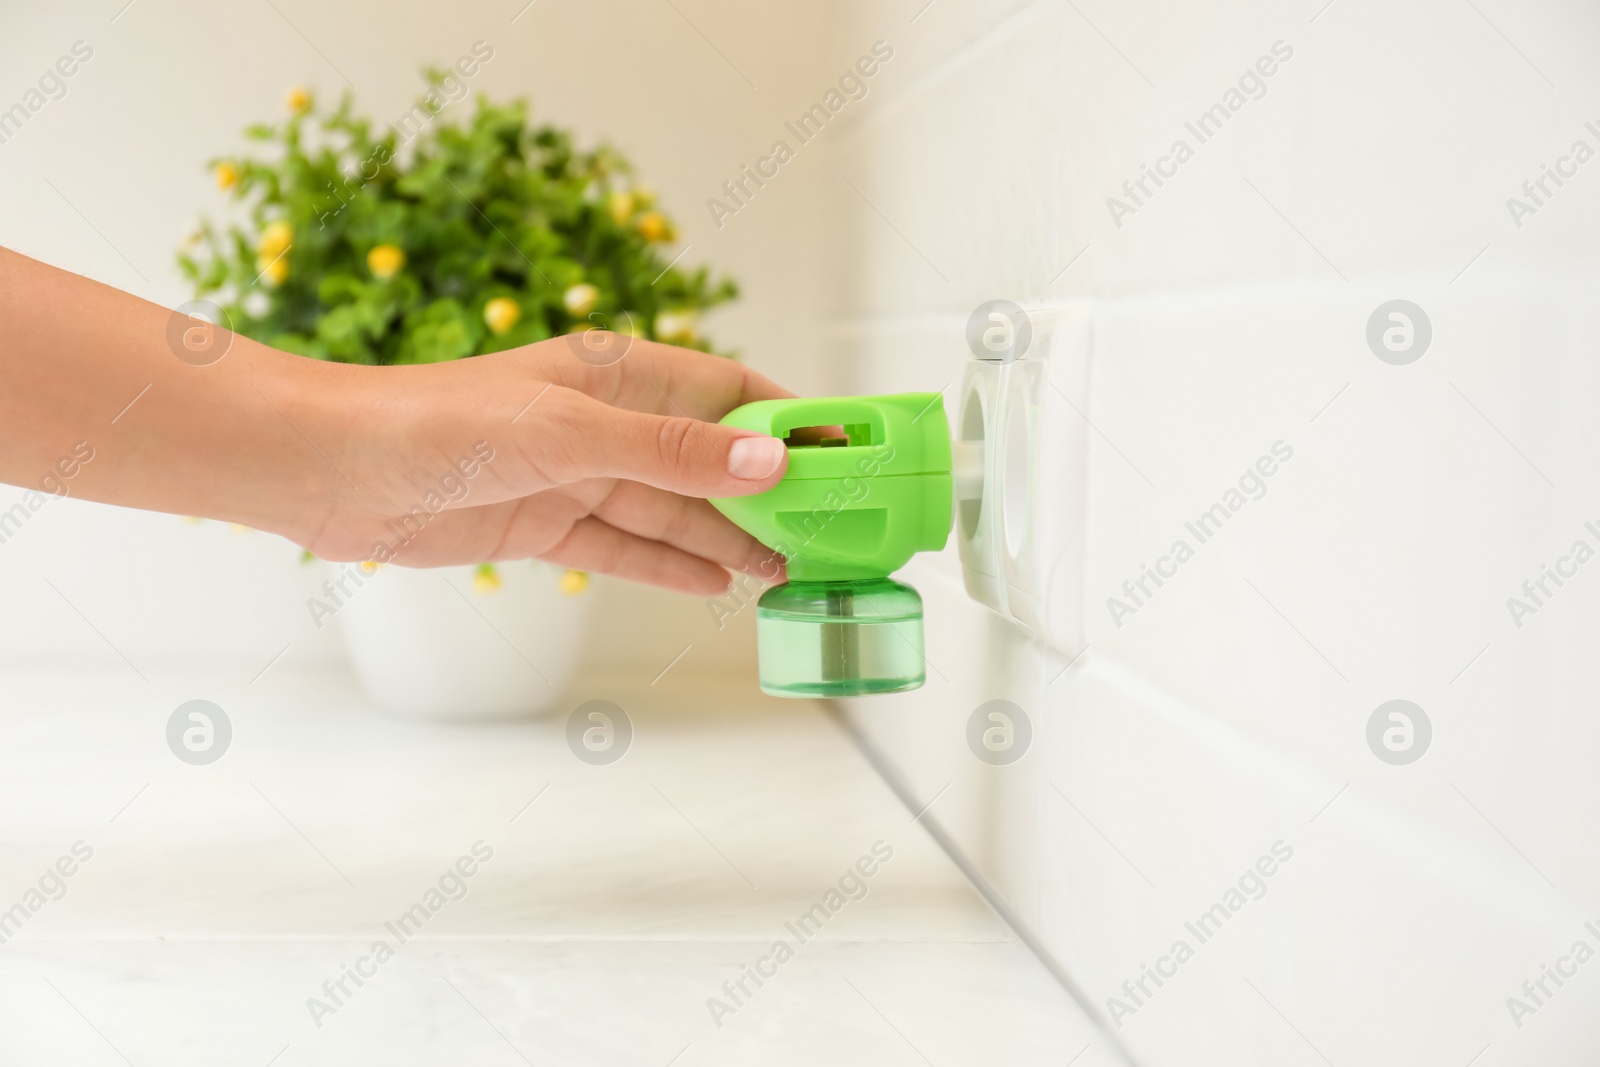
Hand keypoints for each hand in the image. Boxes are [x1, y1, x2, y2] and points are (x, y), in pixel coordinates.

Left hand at [285, 336, 791, 594]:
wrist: (328, 468)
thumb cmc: (436, 423)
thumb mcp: (567, 433)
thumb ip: (670, 451)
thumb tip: (772, 461)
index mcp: (619, 374)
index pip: (731, 391)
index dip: (792, 420)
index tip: (848, 453)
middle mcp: (605, 422)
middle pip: (709, 458)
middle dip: (769, 492)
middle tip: (831, 534)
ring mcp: (575, 475)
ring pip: (674, 510)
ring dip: (730, 538)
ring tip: (791, 569)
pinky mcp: (543, 524)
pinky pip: (626, 547)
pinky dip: (671, 566)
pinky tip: (717, 585)